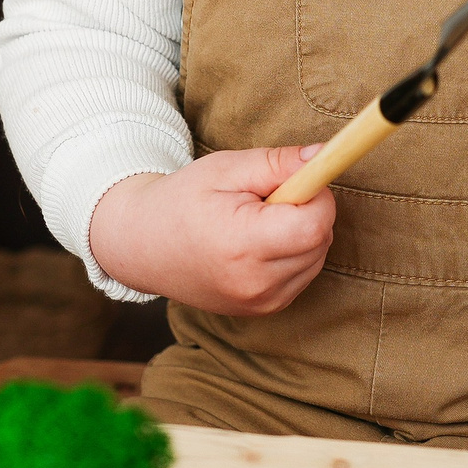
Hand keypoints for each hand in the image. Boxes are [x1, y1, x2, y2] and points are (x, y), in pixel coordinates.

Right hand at [88, 145, 335, 315]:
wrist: (143, 247)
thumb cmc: (183, 200)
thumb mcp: (226, 169)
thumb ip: (278, 162)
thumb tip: (323, 156)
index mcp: (243, 245)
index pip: (315, 223)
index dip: (316, 194)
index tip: (294, 180)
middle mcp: (255, 283)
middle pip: (320, 240)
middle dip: (309, 210)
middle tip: (267, 199)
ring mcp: (260, 303)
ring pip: (317, 257)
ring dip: (303, 233)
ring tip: (258, 221)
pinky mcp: (264, 310)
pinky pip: (304, 274)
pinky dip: (294, 253)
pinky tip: (260, 243)